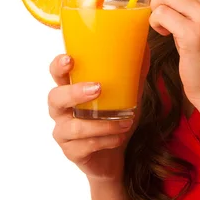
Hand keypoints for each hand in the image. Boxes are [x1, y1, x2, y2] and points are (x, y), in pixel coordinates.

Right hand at [47, 45, 149, 182]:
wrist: (115, 153)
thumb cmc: (114, 115)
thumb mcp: (127, 92)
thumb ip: (133, 70)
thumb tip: (145, 45)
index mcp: (71, 88)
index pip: (57, 73)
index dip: (59, 65)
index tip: (70, 59)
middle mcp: (61, 109)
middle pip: (55, 97)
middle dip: (74, 92)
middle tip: (98, 88)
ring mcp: (63, 132)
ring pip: (73, 127)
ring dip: (101, 123)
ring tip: (125, 120)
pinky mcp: (71, 152)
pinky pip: (84, 146)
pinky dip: (105, 140)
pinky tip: (118, 137)